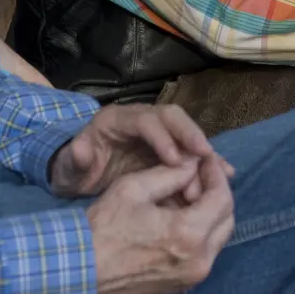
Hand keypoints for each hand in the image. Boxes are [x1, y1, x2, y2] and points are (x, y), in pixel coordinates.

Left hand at [50, 104, 232, 198]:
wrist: (79, 176)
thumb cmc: (73, 170)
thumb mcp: (68, 167)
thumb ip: (75, 158)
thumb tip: (82, 149)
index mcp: (116, 119)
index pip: (145, 120)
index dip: (162, 137)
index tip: (175, 160)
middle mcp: (140, 118)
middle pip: (172, 117)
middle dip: (191, 134)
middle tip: (206, 157)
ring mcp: (156, 132)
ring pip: (186, 132)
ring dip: (203, 151)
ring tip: (221, 173)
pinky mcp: (167, 148)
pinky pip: (190, 150)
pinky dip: (207, 162)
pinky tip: (226, 175)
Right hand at [88, 156, 234, 293]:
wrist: (82, 268)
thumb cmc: (104, 227)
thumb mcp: (134, 187)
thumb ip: (171, 173)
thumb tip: (192, 163)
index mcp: (188, 234)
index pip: (223, 198)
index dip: (216, 174)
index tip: (205, 159)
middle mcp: (198, 261)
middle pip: (227, 219)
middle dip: (218, 192)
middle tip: (200, 174)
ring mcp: (192, 277)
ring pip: (218, 238)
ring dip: (210, 213)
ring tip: (188, 194)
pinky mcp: (182, 284)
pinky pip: (204, 253)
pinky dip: (200, 232)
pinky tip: (180, 217)